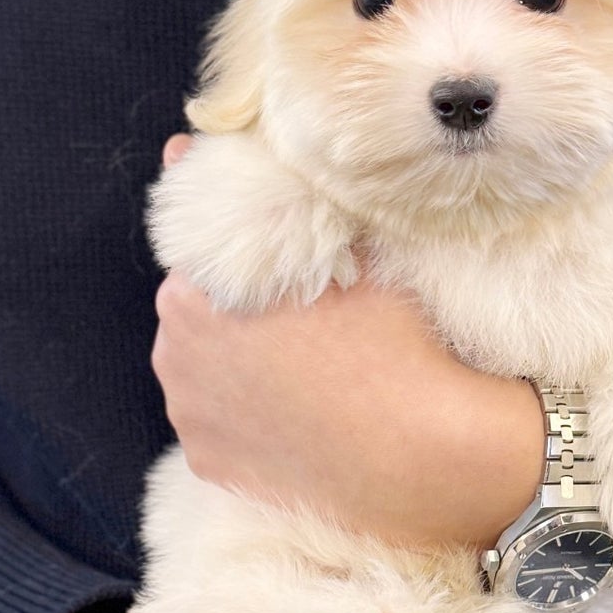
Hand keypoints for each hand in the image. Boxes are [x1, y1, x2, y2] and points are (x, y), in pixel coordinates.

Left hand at [154, 135, 612, 593]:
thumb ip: (267, 189)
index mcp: (196, 287)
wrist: (438, 455)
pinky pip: (223, 422)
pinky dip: (252, 412)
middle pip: (200, 305)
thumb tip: (185, 145)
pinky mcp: (213, 466)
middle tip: (317, 306)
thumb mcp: (353, 238)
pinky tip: (306, 406)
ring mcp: (191, 415)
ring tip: (319, 358)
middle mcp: (175, 352)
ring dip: (243, 355)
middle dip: (242, 297)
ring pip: (209, 364)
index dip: (247, 238)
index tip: (293, 257)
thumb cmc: (403, 333)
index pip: (199, 239)